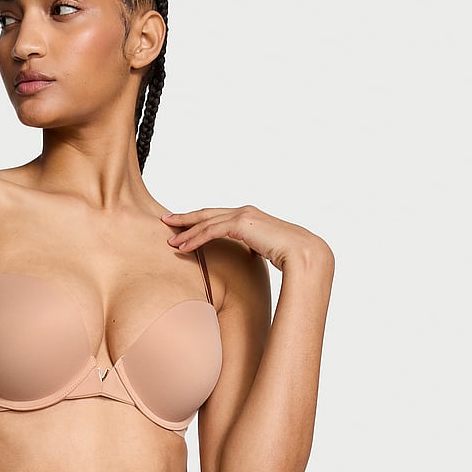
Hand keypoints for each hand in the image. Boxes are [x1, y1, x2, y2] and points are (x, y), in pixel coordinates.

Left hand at [161, 205, 330, 271]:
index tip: (184, 224)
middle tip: (167, 221)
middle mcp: (245, 212)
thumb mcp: (267, 250)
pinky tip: (183, 247)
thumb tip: (250, 258)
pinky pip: (211, 231)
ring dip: (186, 232)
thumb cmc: (291, 257)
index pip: (220, 216)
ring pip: (206, 222)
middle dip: (186, 218)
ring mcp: (243, 216)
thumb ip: (255, 249)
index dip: (200, 219)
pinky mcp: (241, 224)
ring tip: (171, 241)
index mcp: (251, 217)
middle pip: (208, 213)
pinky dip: (195, 239)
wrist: (304, 253)